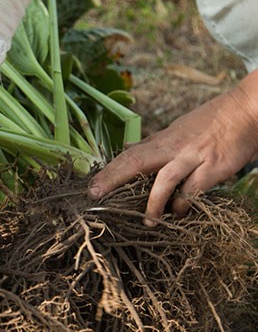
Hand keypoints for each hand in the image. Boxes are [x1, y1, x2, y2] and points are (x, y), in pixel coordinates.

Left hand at [89, 70, 257, 223]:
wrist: (247, 110)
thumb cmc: (210, 121)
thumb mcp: (176, 128)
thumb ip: (151, 142)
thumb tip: (126, 146)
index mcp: (162, 141)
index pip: (128, 156)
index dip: (108, 171)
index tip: (90, 187)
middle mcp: (172, 148)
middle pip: (135, 162)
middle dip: (113, 179)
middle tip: (96, 196)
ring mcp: (193, 157)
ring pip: (164, 179)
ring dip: (153, 203)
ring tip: (148, 222)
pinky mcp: (214, 168)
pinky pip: (194, 189)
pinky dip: (184, 203)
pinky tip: (180, 212)